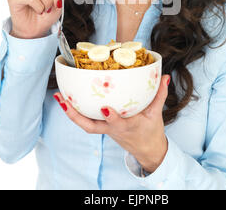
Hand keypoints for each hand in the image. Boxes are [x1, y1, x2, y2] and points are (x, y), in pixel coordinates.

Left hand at [53, 74, 170, 172]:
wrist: (147, 150)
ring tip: (60, 98)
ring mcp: (105, 130)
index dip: (112, 117)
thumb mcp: (156, 113)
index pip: (118, 124)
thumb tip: (164, 76)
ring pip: (85, 125)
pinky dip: (75, 113)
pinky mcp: (102, 128)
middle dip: (75, 115)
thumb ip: (160, 94)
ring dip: (70, 113)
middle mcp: (113, 130)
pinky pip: (86, 122)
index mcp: (128, 127)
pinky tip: (67, 100)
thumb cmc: (150, 131)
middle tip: (63, 100)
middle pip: (91, 126)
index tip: (105, 108)